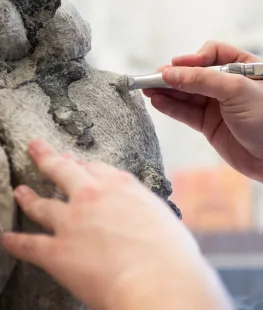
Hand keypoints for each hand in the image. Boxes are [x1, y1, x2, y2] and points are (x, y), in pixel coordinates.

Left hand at [1, 139, 232, 309]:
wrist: (158, 280)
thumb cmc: (171, 253)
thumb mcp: (161, 216)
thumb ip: (142, 207)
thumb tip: (139, 212)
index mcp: (120, 187)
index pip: (96, 168)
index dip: (83, 165)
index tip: (76, 162)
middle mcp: (92, 197)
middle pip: (63, 170)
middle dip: (48, 157)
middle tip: (36, 147)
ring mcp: (72, 222)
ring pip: (42, 204)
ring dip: (28, 197)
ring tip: (19, 190)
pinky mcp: (58, 251)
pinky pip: (29, 245)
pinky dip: (15, 242)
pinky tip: (6, 238)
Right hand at [144, 41, 262, 181]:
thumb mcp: (235, 90)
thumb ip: (201, 80)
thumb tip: (170, 73)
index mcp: (243, 68)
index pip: (213, 54)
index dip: (193, 58)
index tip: (177, 64)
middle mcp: (228, 85)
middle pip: (195, 75)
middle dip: (174, 76)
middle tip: (153, 77)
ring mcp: (217, 105)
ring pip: (187, 94)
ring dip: (167, 91)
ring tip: (147, 89)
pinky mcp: (209, 124)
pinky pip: (186, 113)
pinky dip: (171, 107)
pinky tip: (157, 101)